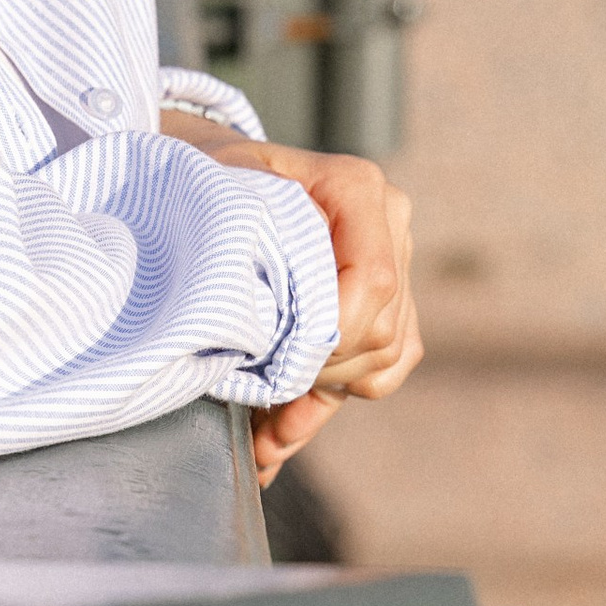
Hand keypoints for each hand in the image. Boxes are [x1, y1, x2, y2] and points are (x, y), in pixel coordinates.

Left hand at [160, 113, 420, 479]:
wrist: (214, 177)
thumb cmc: (211, 185)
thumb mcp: (219, 206)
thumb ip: (250, 262)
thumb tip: (262, 348)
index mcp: (356, 189)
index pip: (372, 281)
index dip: (330, 335)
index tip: (274, 361)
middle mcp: (389, 224)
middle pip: (380, 330)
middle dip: (315, 373)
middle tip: (248, 390)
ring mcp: (394, 265)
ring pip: (383, 360)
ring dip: (316, 400)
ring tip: (256, 423)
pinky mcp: (386, 304)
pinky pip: (380, 373)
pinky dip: (326, 404)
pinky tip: (278, 428)